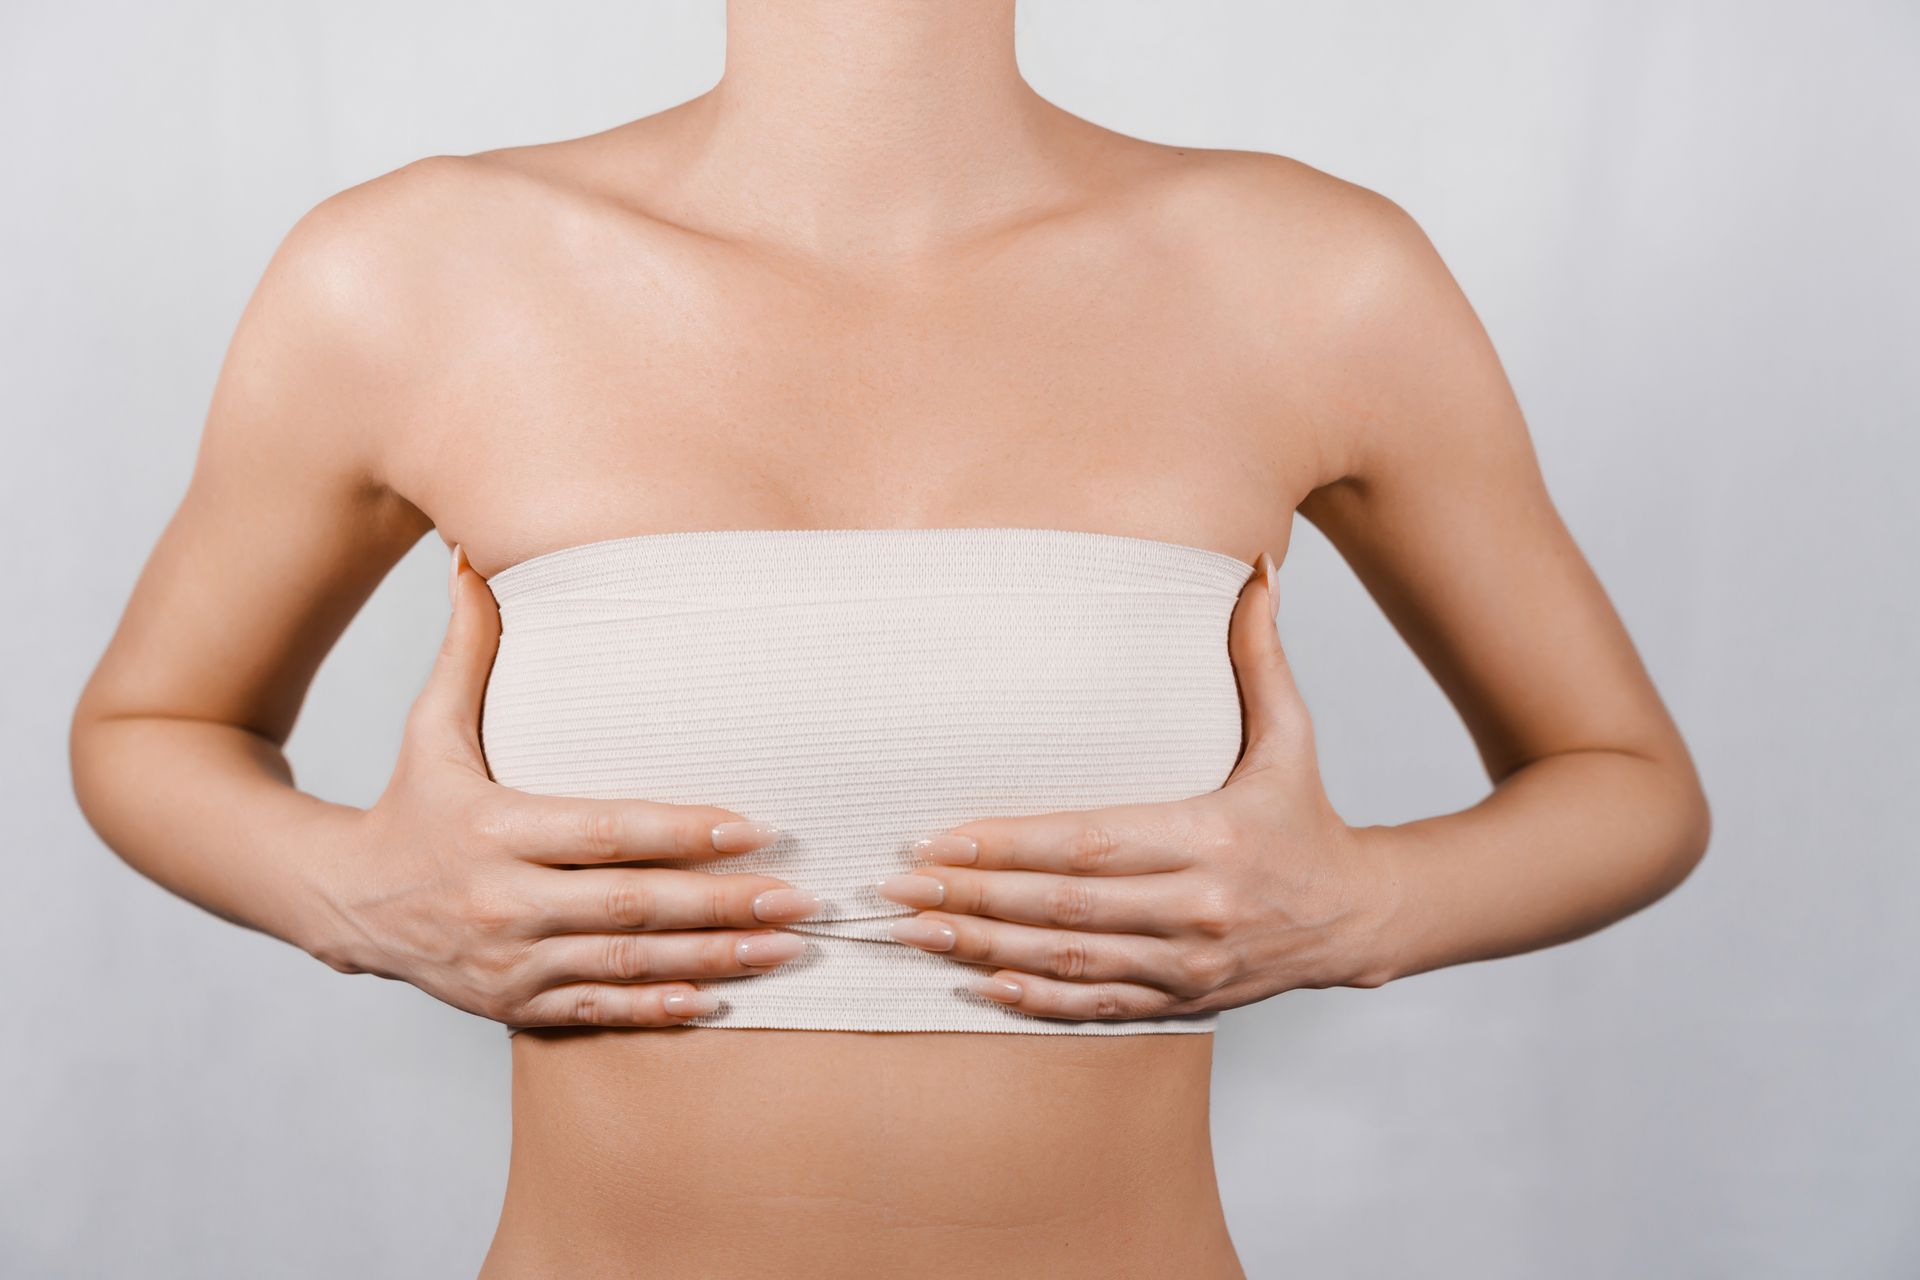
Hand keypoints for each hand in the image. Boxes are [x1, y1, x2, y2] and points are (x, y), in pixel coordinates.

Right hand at [304, 544, 824, 1028]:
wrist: (343, 903)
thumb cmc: (408, 804)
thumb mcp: (429, 728)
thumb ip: (467, 649)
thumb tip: (472, 555)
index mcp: (492, 826)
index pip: (602, 830)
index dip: (678, 831)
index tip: (753, 826)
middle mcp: (501, 899)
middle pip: (627, 903)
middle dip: (719, 903)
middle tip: (798, 898)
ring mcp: (508, 961)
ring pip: (624, 963)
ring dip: (711, 959)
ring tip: (785, 949)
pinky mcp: (513, 1005)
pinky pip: (597, 1011)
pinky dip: (657, 1010)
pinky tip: (719, 1000)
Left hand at [876, 551, 1401, 1021]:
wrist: (1358, 917)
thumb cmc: (1305, 817)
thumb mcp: (1291, 734)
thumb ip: (1259, 655)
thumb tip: (1258, 566)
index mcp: (1213, 837)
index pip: (1092, 842)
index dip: (1011, 844)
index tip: (940, 836)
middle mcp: (1197, 908)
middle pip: (1065, 907)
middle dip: (974, 897)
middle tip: (897, 886)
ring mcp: (1187, 964)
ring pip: (1069, 963)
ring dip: (985, 950)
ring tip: (914, 932)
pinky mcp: (1181, 1001)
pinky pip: (1096, 1007)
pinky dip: (1036, 1002)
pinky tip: (979, 986)